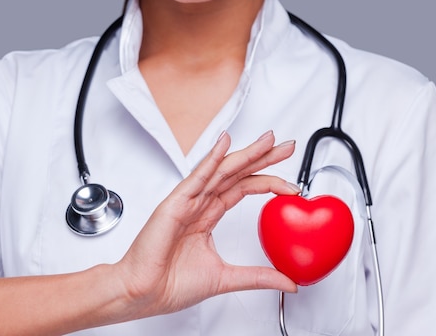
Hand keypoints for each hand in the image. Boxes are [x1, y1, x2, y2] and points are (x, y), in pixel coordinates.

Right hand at [115, 131, 298, 319]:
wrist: (143, 294)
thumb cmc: (171, 284)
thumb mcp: (227, 278)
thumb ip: (259, 276)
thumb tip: (290, 282)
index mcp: (207, 216)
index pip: (243, 189)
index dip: (269, 183)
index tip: (292, 186)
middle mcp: (199, 204)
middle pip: (237, 174)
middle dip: (263, 158)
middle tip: (287, 147)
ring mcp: (187, 201)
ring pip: (222, 170)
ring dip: (247, 154)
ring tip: (269, 140)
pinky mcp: (175, 204)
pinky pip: (197, 176)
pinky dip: (211, 158)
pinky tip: (225, 143)